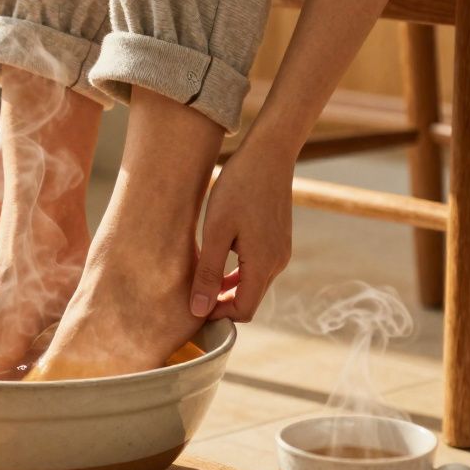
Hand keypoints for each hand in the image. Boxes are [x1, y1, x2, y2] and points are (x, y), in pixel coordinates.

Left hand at [190, 144, 293, 321]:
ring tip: (198, 281)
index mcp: (263, 264)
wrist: (268, 154)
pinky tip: (215, 263)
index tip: (191, 307)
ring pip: (252, 285)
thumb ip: (208, 273)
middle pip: (249, 300)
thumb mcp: (216, 232)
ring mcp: (280, 251)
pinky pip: (256, 268)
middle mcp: (277, 262)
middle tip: (189, 296)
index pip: (243, 311)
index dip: (217, 315)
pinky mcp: (278, 240)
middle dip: (221, 304)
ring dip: (227, 289)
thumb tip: (199, 311)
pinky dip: (236, 273)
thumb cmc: (238, 188)